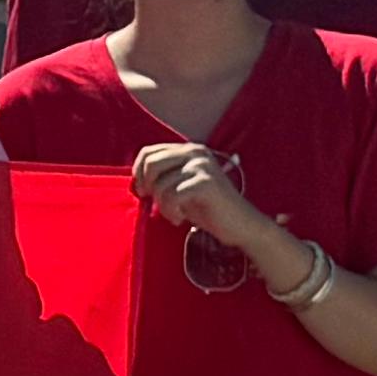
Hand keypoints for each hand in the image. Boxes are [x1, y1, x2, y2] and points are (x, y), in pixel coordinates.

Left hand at [129, 141, 286, 269]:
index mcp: (189, 150)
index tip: (144, 192)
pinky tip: (181, 220)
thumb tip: (134, 183)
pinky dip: (171, 212)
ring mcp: (202, 166)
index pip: (148, 152)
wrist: (241, 225)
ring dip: (162, 206)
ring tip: (175, 215)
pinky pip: (171, 196)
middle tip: (156, 205)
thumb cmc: (208, 209)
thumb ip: (162, 179)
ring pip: (160, 184)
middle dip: (148, 188)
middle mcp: (195, 152)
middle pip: (150, 164)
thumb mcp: (181, 188)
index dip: (139, 173)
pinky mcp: (206, 183)